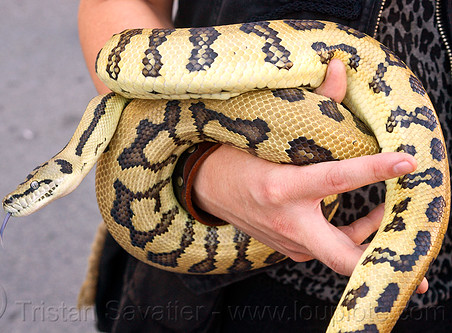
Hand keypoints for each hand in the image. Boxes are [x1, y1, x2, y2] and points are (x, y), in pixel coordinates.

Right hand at [191, 59, 427, 292]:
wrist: (208, 189)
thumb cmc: (237, 159)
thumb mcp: (269, 132)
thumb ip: (313, 105)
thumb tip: (340, 68)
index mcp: (281, 188)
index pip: (337, 179)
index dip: (375, 170)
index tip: (407, 162)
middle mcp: (287, 222)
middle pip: (342, 256)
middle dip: (379, 256)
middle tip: (414, 254)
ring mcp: (288, 242)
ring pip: (341, 253)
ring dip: (370, 236)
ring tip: (388, 211)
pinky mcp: (290, 250)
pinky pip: (328, 249)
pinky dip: (350, 236)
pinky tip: (362, 216)